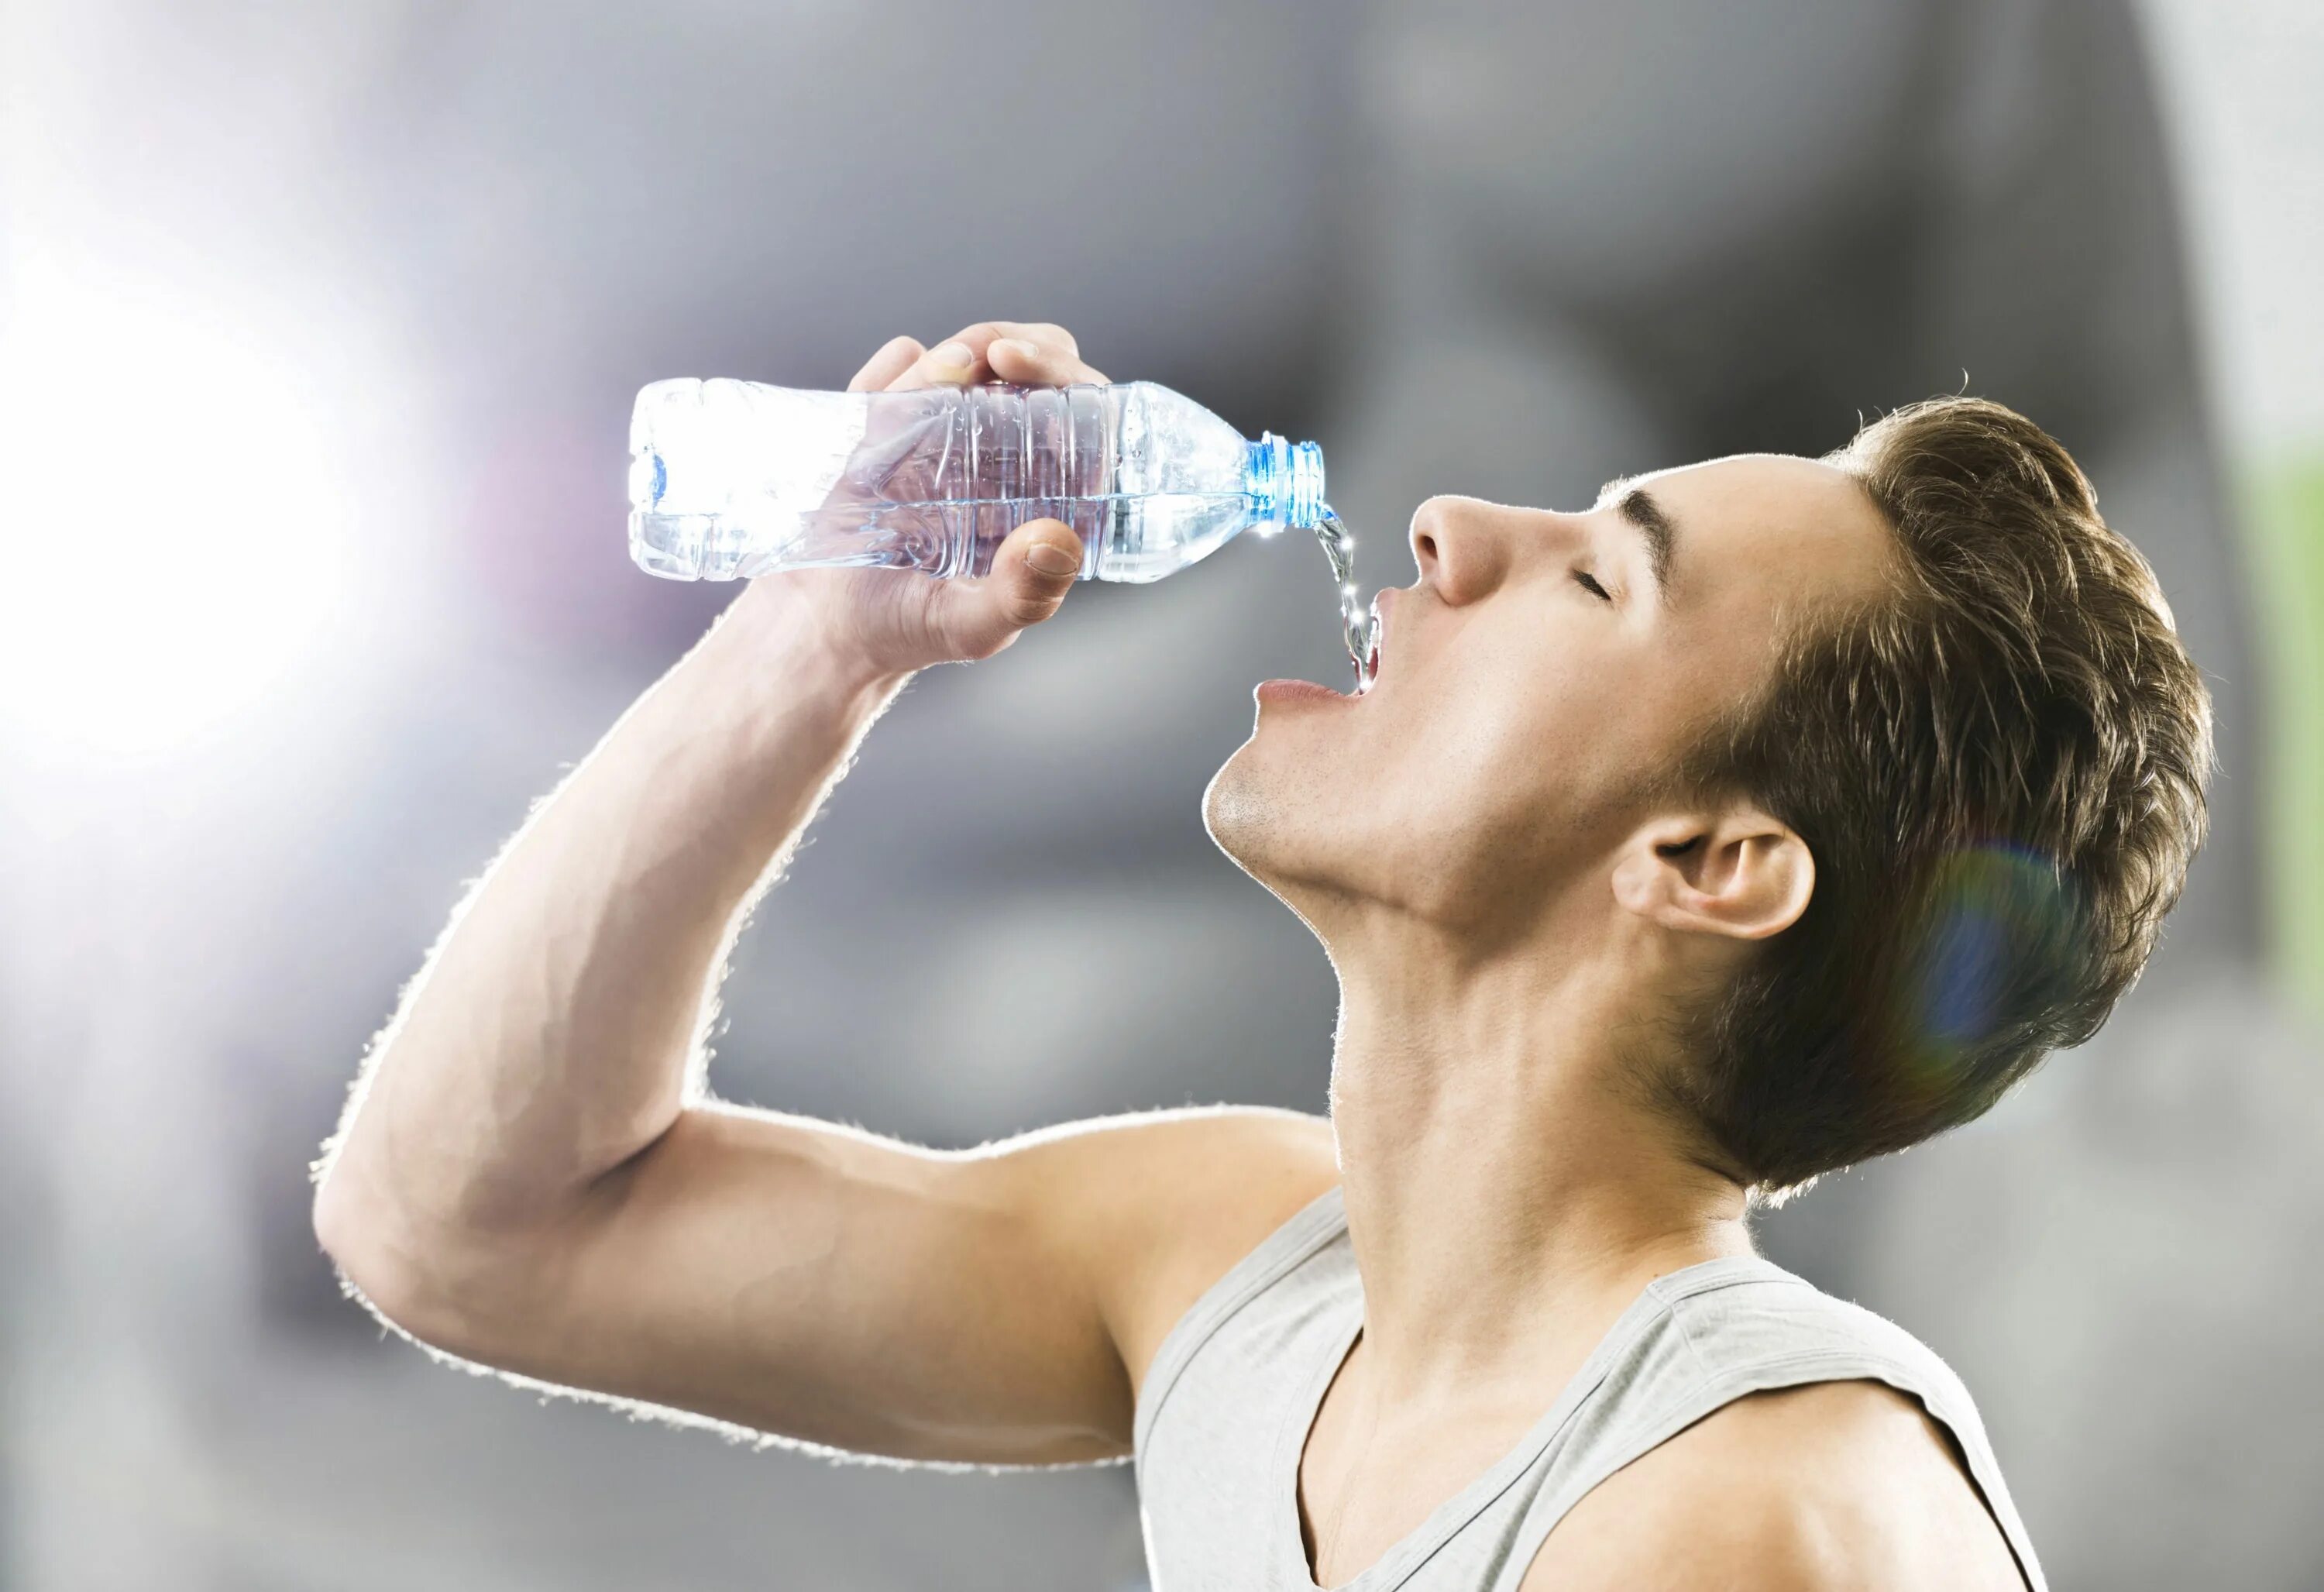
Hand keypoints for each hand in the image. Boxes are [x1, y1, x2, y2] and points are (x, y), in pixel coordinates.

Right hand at [731, 321, 1111, 677]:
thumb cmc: (906, 633)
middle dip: (1009, 343)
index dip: (1064, 375)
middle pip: (1029, 371)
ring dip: (950, 355)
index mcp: (1042, 496)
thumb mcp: (971, 625)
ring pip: (965, 362)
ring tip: (932, 374)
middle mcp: (999, 460)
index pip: (1080, 415)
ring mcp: (941, 439)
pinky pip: (895, 377)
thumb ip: (1021, 595)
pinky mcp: (884, 432)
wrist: (821, 630)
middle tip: (980, 357)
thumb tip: (1057, 538)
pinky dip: (893, 367)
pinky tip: (889, 380)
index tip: (1019, 365)